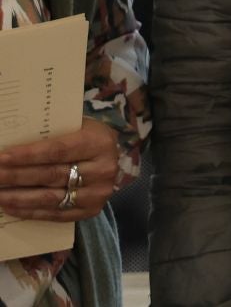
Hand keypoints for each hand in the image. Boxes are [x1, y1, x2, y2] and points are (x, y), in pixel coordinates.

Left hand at [0, 119, 122, 221]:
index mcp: (99, 142)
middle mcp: (103, 169)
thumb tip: (11, 145)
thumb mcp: (75, 127)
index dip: (27, 155)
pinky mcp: (91, 210)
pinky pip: (55, 214)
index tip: (1, 158)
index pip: (58, 150)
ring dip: (17, 197)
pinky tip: (9, 207)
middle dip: (16, 177)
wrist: (109, 156)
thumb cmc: (85, 136)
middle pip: (51, 175)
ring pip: (50, 197)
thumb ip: (50, 135)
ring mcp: (98, 193)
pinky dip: (29, 211)